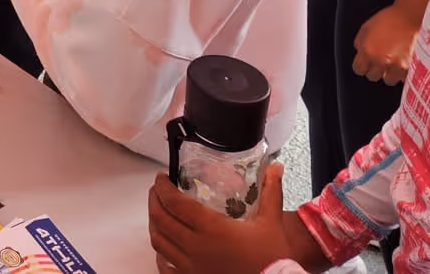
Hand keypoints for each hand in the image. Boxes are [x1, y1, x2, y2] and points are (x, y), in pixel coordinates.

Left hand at [148, 164, 317, 273]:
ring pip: (159, 242)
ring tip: (158, 214)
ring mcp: (191, 267)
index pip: (175, 203)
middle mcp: (196, 247)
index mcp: (212, 228)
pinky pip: (165, 268)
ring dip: (154, 225)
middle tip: (157, 191)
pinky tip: (164, 248)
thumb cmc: (272, 258)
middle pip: (161, 220)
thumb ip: (270, 192)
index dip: (163, 187)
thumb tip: (275, 167)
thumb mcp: (271, 222)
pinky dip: (160, 255)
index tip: (161, 178)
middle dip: (154, 201)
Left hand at [352, 1, 419, 85]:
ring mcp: (397, 67)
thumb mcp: (367, 27)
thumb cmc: (390, 19)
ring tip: (393, 62)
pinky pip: (403, 78)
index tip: (365, 63)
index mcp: (368, 51)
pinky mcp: (411, 69)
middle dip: (375, 69)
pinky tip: (403, 63)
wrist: (412, 17)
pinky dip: (402, 73)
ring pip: (388, 80)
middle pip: (372, 76)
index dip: (361, 66)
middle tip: (380, 60)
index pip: (358, 69)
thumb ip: (360, 42)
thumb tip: (359, 53)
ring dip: (389, 73)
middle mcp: (381, 61)